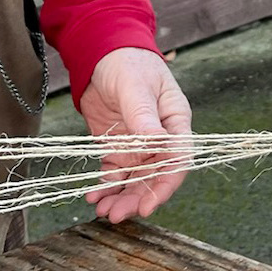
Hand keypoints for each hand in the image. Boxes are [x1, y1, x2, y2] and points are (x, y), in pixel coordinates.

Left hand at [79, 47, 191, 223]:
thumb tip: (154, 139)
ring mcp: (138, 146)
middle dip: (136, 198)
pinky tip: (94, 197)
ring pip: (134, 180)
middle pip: (154, 177)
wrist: (102, 54)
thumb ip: (143, 113)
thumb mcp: (135, 85)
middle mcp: (160, 140)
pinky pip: (115, 174)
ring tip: (103, 211)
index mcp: (175, 123)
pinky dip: (106, 187)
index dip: (164, 186)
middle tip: (116, 215)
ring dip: (121, 198)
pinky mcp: (117, 148)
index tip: (147, 205)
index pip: (177, 161)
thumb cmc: (128, 63)